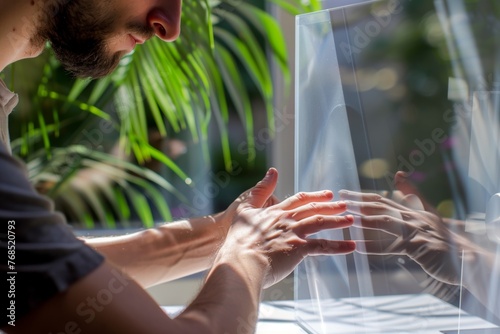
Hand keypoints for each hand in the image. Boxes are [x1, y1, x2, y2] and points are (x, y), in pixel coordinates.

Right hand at [221, 168, 355, 287]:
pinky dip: (339, 246)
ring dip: (337, 221)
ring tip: (351, 220)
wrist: (241, 260)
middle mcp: (287, 220)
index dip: (314, 196)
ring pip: (320, 223)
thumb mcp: (245, 209)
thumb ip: (260, 190)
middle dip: (331, 206)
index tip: (327, 195)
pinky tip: (351, 246)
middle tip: (345, 204)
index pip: (298, 200)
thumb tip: (272, 171)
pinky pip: (323, 246)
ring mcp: (294, 233)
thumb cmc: (239, 240)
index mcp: (275, 211)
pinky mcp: (299, 249)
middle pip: (313, 209)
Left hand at [338, 173, 473, 285]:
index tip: (345, 192)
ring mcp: (416, 231)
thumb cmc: (445, 241)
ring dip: (365, 219)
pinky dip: (374, 248)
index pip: (384, 200)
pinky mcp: (419, 247)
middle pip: (381, 206)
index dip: (363, 195)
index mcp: (414, 211)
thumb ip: (414, 197)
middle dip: (359, 201)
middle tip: (340, 198)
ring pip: (385, 222)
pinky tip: (359, 248)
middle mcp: (414, 217)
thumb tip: (398, 175)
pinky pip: (392, 247)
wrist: (468, 259)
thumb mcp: (430, 217)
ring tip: (347, 218)